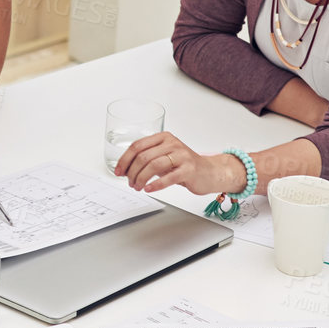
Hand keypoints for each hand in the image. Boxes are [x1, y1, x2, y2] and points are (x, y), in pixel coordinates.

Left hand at [115, 131, 243, 195]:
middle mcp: (172, 143)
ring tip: (138, 187)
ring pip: (153, 165)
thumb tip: (125, 170)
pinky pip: (168, 177)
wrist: (210, 172)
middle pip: (143, 156)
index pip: (137, 146)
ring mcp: (182, 155)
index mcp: (163, 138)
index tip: (118, 171)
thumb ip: (147, 159)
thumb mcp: (164, 157)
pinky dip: (156, 184)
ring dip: (141, 178)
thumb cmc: (184, 165)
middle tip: (129, 182)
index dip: (124, 159)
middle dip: (132, 172)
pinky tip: (149, 189)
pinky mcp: (189, 169)